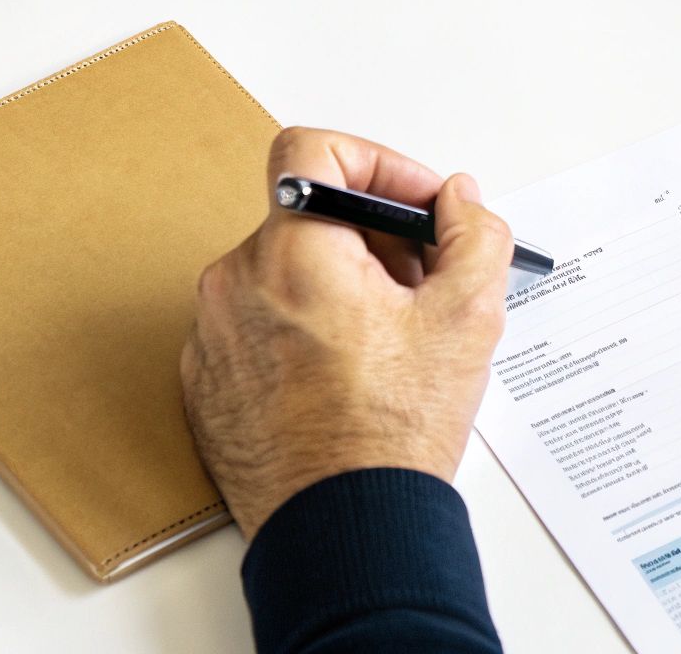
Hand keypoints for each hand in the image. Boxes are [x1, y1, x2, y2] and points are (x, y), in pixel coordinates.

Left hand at [181, 128, 512, 537]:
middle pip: (309, 217)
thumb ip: (474, 234)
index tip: (417, 207)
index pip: (314, 150)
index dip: (380, 163)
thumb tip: (460, 202)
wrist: (343, 530)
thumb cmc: (392, 435)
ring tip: (391, 341)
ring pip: (284, 274)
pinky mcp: (206, 382)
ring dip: (341, 286)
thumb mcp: (467, 318)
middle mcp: (235, 283)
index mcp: (292, 253)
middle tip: (424, 284)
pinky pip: (258, 326)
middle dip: (375, 238)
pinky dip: (304, 332)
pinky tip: (349, 376)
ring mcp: (212, 335)